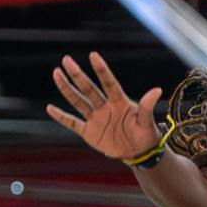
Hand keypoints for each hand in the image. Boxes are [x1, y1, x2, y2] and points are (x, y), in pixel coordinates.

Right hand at [46, 52, 164, 160]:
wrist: (139, 152)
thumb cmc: (146, 134)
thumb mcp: (147, 122)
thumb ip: (147, 107)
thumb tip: (157, 90)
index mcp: (119, 102)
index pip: (108, 83)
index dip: (101, 69)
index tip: (93, 55)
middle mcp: (105, 106)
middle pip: (89, 88)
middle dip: (77, 74)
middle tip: (66, 60)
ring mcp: (95, 118)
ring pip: (78, 101)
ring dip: (67, 89)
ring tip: (56, 73)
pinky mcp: (89, 132)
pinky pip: (72, 123)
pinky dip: (61, 117)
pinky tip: (50, 108)